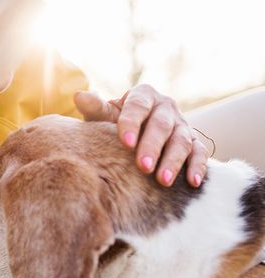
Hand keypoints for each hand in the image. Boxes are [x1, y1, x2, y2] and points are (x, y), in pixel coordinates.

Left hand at [74, 84, 208, 187]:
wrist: (134, 132)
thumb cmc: (114, 125)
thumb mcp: (104, 116)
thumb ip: (96, 109)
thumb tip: (79, 95)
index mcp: (143, 96)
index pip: (138, 107)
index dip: (132, 124)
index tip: (125, 142)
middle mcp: (165, 107)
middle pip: (162, 125)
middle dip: (153, 146)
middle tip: (143, 167)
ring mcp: (182, 124)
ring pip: (182, 140)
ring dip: (173, 160)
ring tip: (163, 181)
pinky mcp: (193, 141)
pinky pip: (199, 152)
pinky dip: (198, 166)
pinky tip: (193, 182)